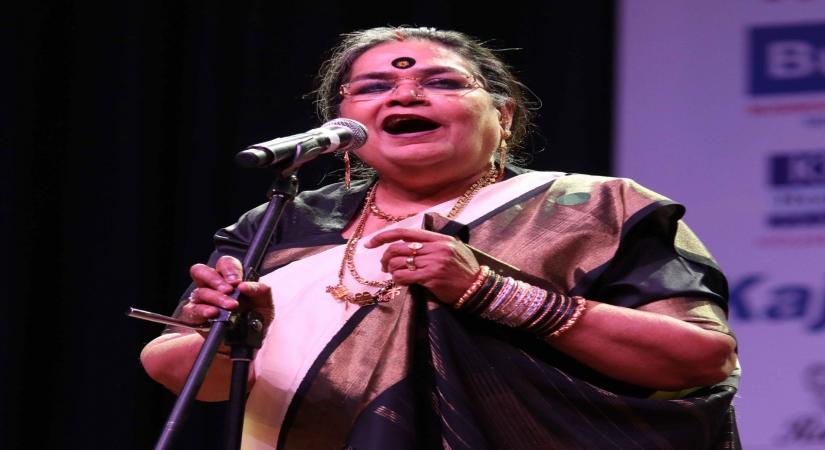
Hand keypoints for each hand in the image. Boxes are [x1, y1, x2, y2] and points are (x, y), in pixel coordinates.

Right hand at [181, 255, 273, 328]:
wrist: (247, 342)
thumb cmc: (255, 319)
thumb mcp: (265, 303)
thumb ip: (261, 290)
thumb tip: (246, 285)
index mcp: (229, 279)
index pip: (224, 264)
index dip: (229, 269)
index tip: (237, 281)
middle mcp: (212, 287)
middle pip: (201, 271)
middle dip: (215, 279)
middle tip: (229, 290)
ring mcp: (201, 301)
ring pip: (200, 292)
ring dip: (216, 298)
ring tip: (230, 306)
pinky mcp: (195, 317)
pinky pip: (192, 310)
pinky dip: (203, 310)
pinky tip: (213, 313)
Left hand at [364, 228, 479, 304]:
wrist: (478, 289)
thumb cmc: (464, 270)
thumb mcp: (454, 249)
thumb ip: (434, 243)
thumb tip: (410, 242)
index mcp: (439, 239)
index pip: (405, 232)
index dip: (384, 236)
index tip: (370, 243)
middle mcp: (436, 248)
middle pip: (398, 248)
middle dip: (385, 257)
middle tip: (384, 266)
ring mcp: (433, 262)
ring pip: (399, 262)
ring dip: (391, 270)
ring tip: (394, 275)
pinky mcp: (431, 277)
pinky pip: (404, 276)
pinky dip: (397, 279)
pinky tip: (400, 282)